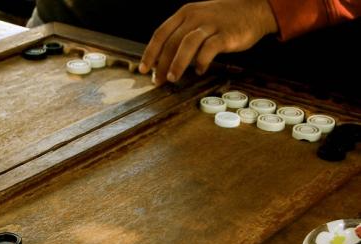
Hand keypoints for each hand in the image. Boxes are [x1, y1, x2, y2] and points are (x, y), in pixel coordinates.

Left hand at [139, 0, 277, 83]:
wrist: (254, 8)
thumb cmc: (223, 19)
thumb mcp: (198, 20)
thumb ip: (181, 36)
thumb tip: (164, 62)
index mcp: (185, 14)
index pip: (160, 34)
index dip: (150, 53)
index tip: (143, 69)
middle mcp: (195, 17)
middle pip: (171, 42)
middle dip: (161, 63)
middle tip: (158, 81)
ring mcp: (211, 24)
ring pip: (187, 44)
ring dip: (177, 63)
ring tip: (172, 78)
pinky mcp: (226, 34)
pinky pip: (209, 49)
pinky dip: (202, 62)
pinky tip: (200, 70)